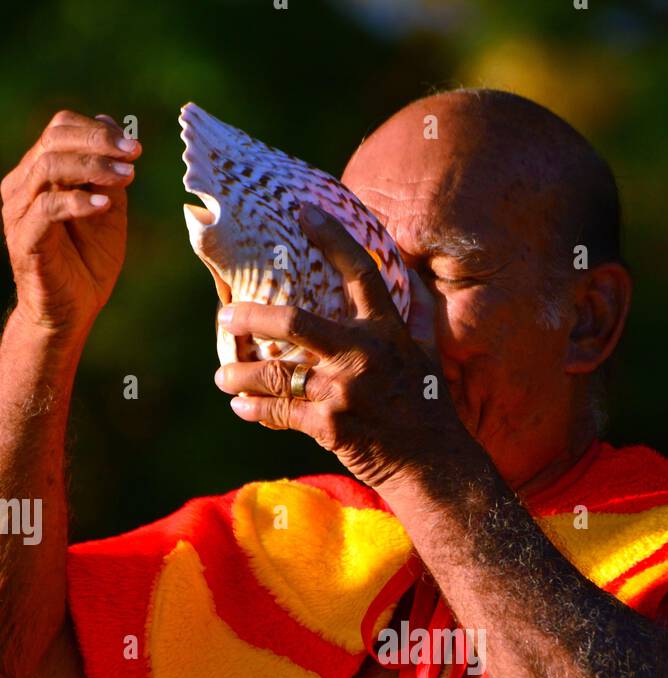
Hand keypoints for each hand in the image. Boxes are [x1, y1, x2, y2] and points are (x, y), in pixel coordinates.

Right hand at [0, 109, 140, 337]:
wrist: (71, 313)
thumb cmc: (88, 264)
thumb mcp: (109, 214)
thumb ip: (109, 178)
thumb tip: (113, 128)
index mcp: (40, 174)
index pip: (59, 130)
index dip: (97, 130)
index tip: (133, 146)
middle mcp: (23, 186)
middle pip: (54, 140)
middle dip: (98, 142)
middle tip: (133, 154)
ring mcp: (19, 210)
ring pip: (49, 167)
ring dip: (93, 167)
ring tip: (126, 177)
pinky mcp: (25, 237)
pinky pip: (47, 208)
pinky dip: (78, 202)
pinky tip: (104, 205)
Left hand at [213, 202, 468, 488]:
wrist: (433, 465)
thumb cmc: (429, 409)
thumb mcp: (427, 356)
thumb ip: (415, 317)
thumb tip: (414, 281)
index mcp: (386, 331)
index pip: (359, 272)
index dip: (332, 238)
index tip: (304, 211)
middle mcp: (362, 355)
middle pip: (295, 322)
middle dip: (253, 318)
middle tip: (225, 317)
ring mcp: (344, 391)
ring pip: (278, 375)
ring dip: (242, 376)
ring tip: (223, 376)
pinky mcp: (330, 426)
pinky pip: (281, 413)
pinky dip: (256, 410)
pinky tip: (241, 407)